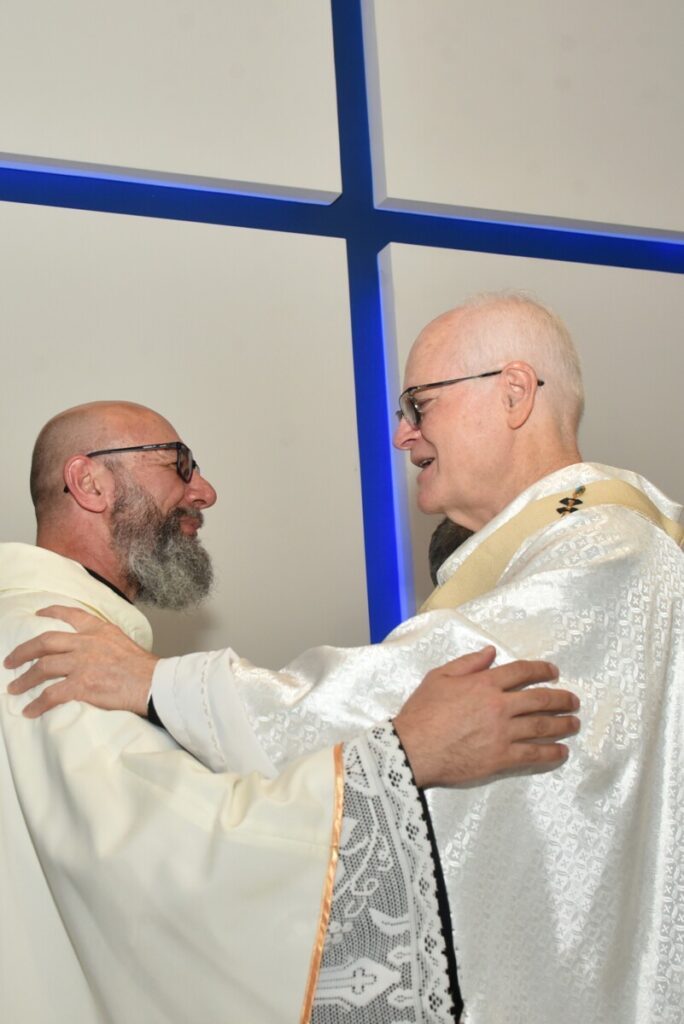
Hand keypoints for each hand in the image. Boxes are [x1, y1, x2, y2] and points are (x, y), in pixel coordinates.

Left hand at [4, 606, 158, 717]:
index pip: (71, 614)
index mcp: (99, 630)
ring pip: (43, 668)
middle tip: (10, 660)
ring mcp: (83, 664)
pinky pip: (51, 695)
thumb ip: (106, 643)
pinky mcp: (82, 685)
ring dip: (25, 680)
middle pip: (45, 642)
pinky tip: (29, 711)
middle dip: (23, 651)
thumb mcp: (125, 643)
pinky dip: (37, 704)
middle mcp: (87, 643)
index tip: (38, 613)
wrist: (154, 684)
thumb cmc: (146, 670)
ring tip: (14, 688)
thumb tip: (96, 655)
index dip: (51, 612)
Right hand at [393, 646, 579, 788]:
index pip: (521, 672)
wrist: (412, 749)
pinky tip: (561, 752)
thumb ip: (467, 663)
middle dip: (562, 699)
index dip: (541, 670)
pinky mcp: (502, 758)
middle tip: (573, 701)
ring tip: (573, 723)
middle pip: (540, 699)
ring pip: (542, 726)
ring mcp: (503, 733)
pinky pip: (534, 754)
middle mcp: (499, 706)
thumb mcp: (438, 677)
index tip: (553, 672)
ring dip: (563, 724)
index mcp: (484, 683)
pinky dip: (552, 753)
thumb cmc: (421, 713)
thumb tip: (491, 653)